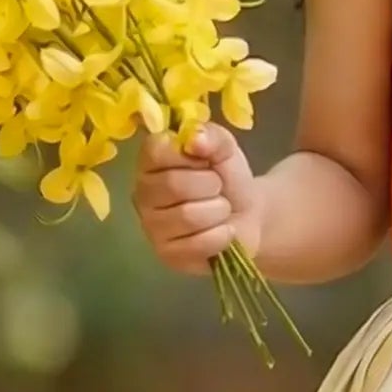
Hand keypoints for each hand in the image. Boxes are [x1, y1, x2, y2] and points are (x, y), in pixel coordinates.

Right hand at [133, 124, 264, 274]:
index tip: (205, 160)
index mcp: (150, 161)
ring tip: (221, 210)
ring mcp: (151, 227)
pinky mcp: (167, 255)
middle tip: (218, 188)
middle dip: (211, 185)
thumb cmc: (228, 178)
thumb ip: (212, 136)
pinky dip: (221, 236)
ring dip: (218, 211)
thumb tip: (195, 138)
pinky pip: (197, 244)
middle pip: (174, 185)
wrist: (249, 216)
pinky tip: (224, 231)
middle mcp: (143, 193)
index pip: (156, 151)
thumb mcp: (225, 148)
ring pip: (187, 216)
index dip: (190, 156)